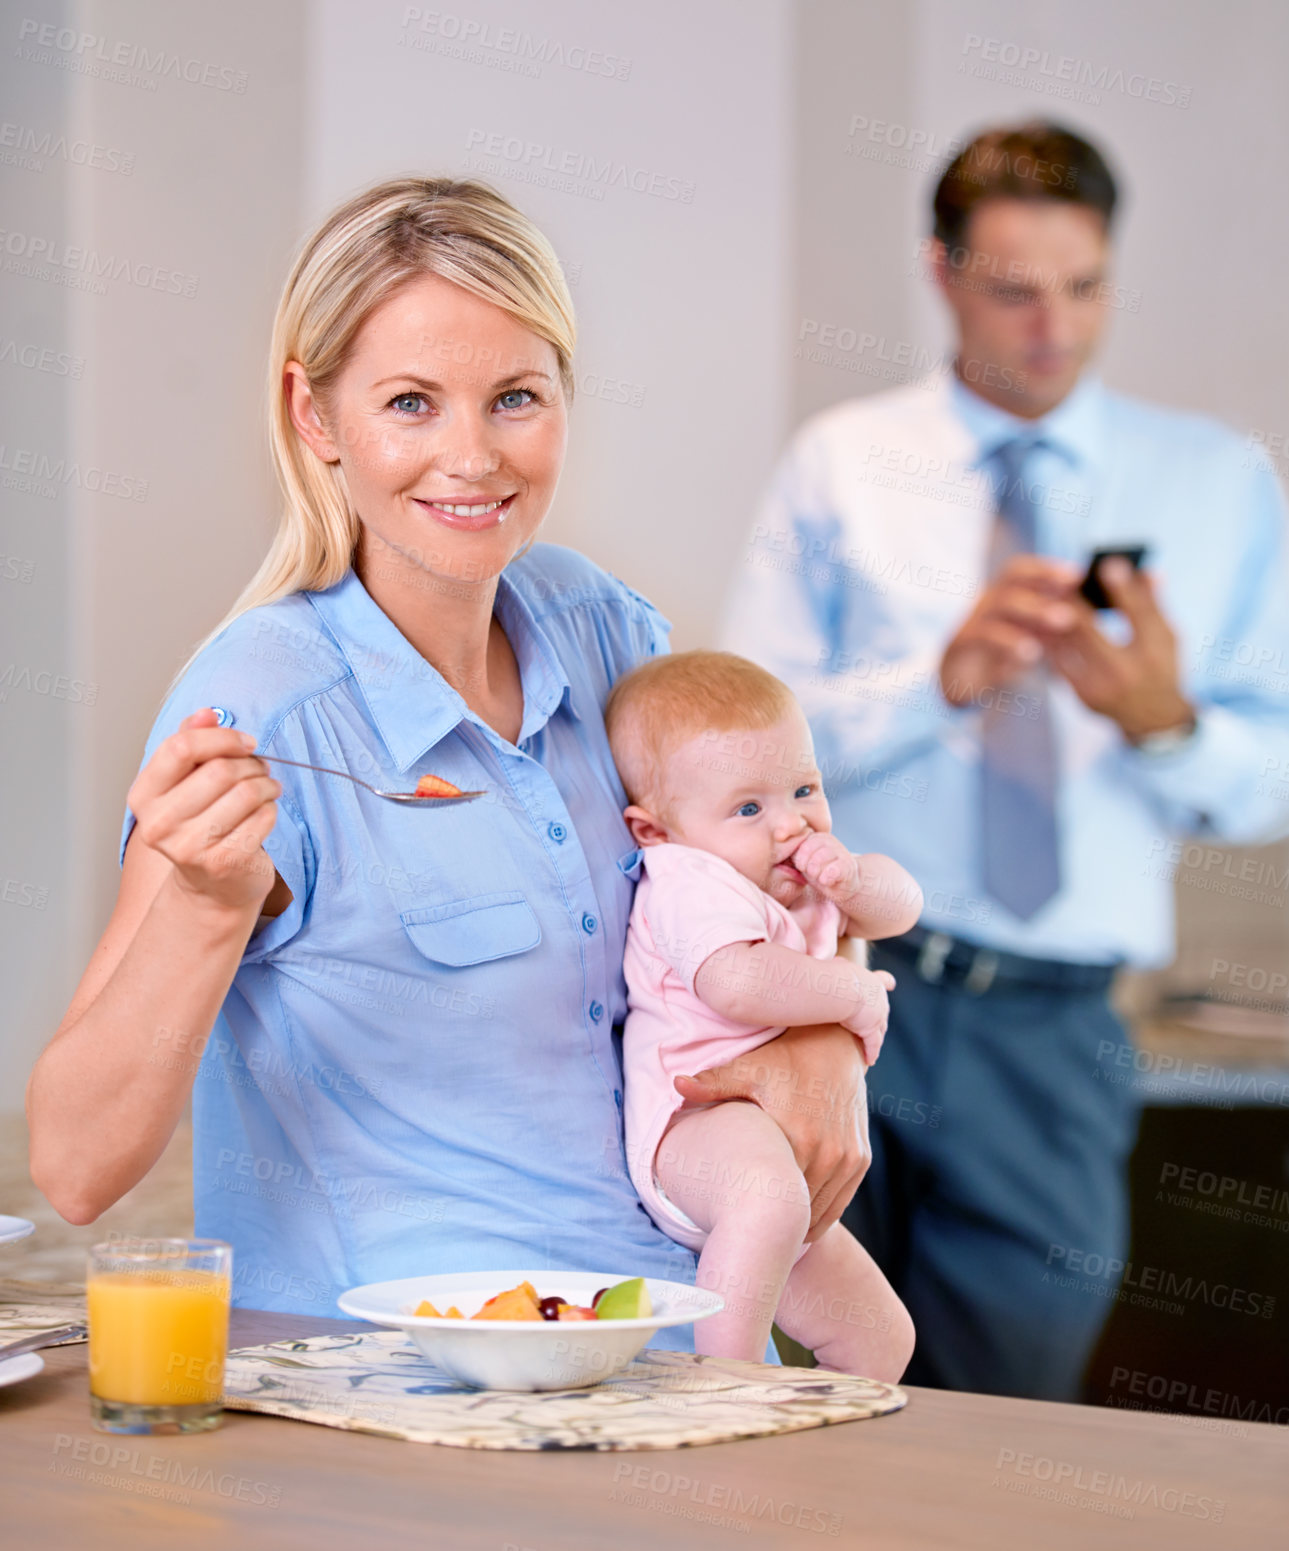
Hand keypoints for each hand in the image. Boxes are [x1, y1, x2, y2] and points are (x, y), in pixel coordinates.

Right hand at [126, 708, 281, 914]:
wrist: (212, 885)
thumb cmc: (200, 824)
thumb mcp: (186, 781)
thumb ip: (192, 743)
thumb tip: (206, 714)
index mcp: (143, 796)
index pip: (181, 747)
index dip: (222, 738)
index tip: (245, 742)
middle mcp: (159, 824)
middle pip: (220, 770)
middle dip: (251, 764)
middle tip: (260, 769)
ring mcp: (189, 847)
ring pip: (247, 792)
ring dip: (267, 785)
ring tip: (267, 788)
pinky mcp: (223, 863)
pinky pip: (263, 817)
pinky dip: (271, 810)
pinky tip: (264, 814)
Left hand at [674, 1022, 869, 1241]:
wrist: (835, 1046)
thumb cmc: (786, 1058)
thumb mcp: (749, 1068)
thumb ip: (713, 1083)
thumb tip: (675, 1083)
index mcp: (799, 1138)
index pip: (773, 1197)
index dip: (752, 1213)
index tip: (733, 1222)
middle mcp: (829, 1154)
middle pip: (797, 1210)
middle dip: (773, 1223)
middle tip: (747, 1232)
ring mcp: (848, 1159)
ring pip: (820, 1212)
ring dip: (797, 1223)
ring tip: (769, 1232)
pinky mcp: (860, 1160)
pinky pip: (840, 1202)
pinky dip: (821, 1214)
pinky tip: (797, 1219)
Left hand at [790, 830, 859, 897]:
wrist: (844, 884)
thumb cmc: (821, 872)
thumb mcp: (805, 862)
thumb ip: (794, 854)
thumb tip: (781, 846)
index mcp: (817, 837)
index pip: (800, 846)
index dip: (800, 860)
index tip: (804, 868)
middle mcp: (829, 840)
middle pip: (808, 852)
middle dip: (807, 867)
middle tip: (814, 873)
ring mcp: (841, 852)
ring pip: (818, 860)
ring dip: (816, 873)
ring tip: (821, 877)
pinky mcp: (848, 866)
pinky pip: (832, 870)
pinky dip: (826, 878)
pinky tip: (827, 881)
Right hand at [839, 968, 894, 1065]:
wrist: (841, 987)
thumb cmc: (833, 974)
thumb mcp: (834, 964)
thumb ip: (831, 963)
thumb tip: (821, 959)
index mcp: (869, 980)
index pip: (880, 980)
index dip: (885, 981)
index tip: (891, 982)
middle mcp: (878, 998)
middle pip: (882, 1011)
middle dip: (879, 1019)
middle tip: (878, 1026)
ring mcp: (877, 1014)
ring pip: (879, 1030)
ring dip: (876, 1039)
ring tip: (873, 1048)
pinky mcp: (872, 1030)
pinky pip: (872, 1045)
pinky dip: (871, 1052)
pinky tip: (870, 1060)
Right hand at [940, 555, 1081, 706]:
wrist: (959, 682)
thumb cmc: (999, 657)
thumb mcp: (1027, 638)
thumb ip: (1047, 625)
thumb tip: (1083, 612)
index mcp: (1001, 595)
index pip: (1021, 570)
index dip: (1047, 568)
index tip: (1078, 574)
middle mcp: (985, 602)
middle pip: (1011, 579)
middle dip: (1046, 584)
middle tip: (1077, 593)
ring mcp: (970, 620)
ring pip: (1001, 604)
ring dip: (1035, 610)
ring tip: (1063, 621)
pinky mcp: (959, 643)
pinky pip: (983, 635)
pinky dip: (1009, 641)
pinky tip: (1031, 653)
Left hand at [1045, 560, 1193, 740]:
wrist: (1152, 719)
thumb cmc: (1161, 667)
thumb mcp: (1168, 637)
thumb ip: (1154, 604)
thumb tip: (1145, 570)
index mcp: (1156, 654)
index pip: (1140, 615)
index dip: (1124, 588)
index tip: (1108, 564)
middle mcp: (1128, 673)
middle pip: (1091, 630)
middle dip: (1074, 601)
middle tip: (1062, 577)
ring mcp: (1101, 688)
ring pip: (1068, 645)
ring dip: (1054, 617)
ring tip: (1046, 594)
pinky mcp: (1082, 697)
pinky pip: (1059, 662)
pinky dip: (1050, 639)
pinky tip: (1042, 621)